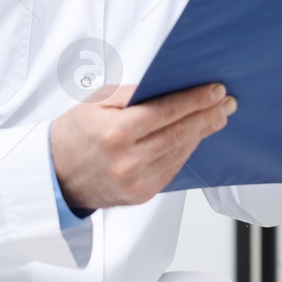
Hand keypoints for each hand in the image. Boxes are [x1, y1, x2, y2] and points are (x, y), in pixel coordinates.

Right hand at [51, 82, 236, 209]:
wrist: (55, 176)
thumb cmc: (73, 134)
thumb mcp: (95, 102)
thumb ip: (131, 93)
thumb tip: (166, 87)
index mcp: (115, 133)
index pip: (166, 112)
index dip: (195, 100)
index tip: (215, 90)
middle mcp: (128, 161)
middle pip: (179, 132)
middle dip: (207, 114)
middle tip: (226, 102)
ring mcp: (136, 181)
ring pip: (180, 152)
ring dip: (202, 132)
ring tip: (217, 117)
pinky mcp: (141, 195)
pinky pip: (172, 168)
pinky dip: (186, 150)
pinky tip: (196, 137)